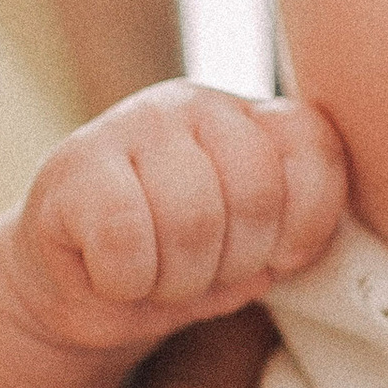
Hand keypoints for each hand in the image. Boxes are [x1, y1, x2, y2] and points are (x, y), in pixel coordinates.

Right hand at [10, 82, 345, 353]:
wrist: (74, 284)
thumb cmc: (174, 264)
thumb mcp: (249, 252)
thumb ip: (289, 229)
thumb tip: (298, 248)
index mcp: (252, 119)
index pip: (314, 149)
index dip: (306, 225)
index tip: (278, 258)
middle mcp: (196, 104)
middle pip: (256, 194)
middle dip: (234, 263)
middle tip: (200, 275)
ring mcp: (133, 123)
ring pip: (192, 219)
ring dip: (177, 279)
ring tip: (155, 277)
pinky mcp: (75, 163)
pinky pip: (125, 237)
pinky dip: (126, 281)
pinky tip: (113, 274)